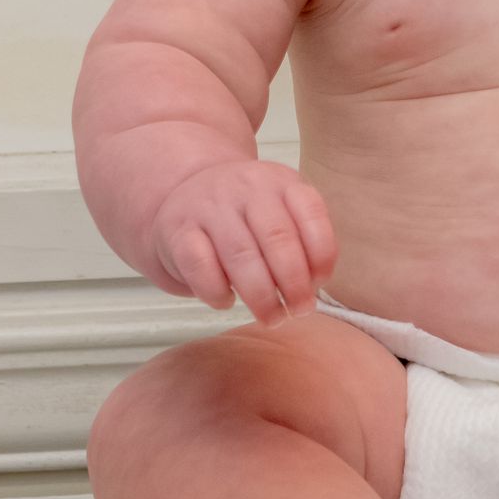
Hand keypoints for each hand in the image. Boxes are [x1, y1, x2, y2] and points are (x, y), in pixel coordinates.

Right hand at [150, 159, 335, 320]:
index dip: (321, 254)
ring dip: (261, 296)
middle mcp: (246, 187)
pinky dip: (218, 292)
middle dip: (294, 283)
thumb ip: (301, 240)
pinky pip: (201, 267)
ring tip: (272, 317)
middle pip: (277, 237)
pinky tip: (227, 300)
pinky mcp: (177, 231)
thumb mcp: (280, 210)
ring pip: (240, 255)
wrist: (184, 194)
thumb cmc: (245, 216)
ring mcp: (209, 206)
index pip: (310, 211)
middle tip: (299, 310)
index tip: (319, 283)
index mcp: (280, 180)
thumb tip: (312, 287)